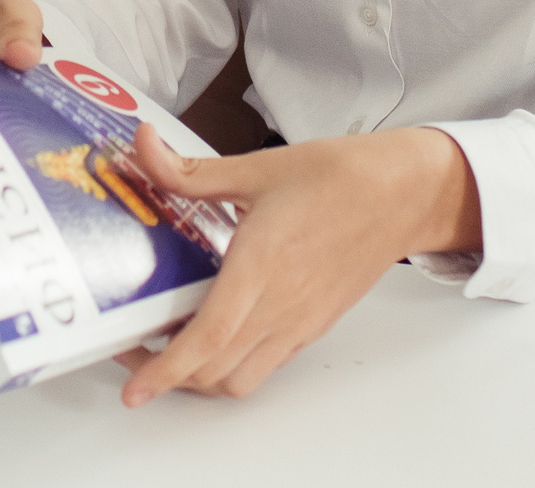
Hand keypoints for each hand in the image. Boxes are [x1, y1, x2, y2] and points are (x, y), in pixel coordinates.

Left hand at [114, 124, 479, 407]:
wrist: (402, 194)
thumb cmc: (339, 178)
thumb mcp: (259, 166)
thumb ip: (192, 169)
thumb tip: (143, 147)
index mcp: (262, 265)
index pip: (210, 336)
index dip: (168, 368)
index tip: (135, 387)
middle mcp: (282, 305)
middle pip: (216, 370)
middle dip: (168, 375)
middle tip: (133, 349)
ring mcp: (300, 321)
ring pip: (241, 377)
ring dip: (201, 377)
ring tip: (171, 348)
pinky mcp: (313, 324)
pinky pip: (266, 364)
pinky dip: (232, 366)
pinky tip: (215, 335)